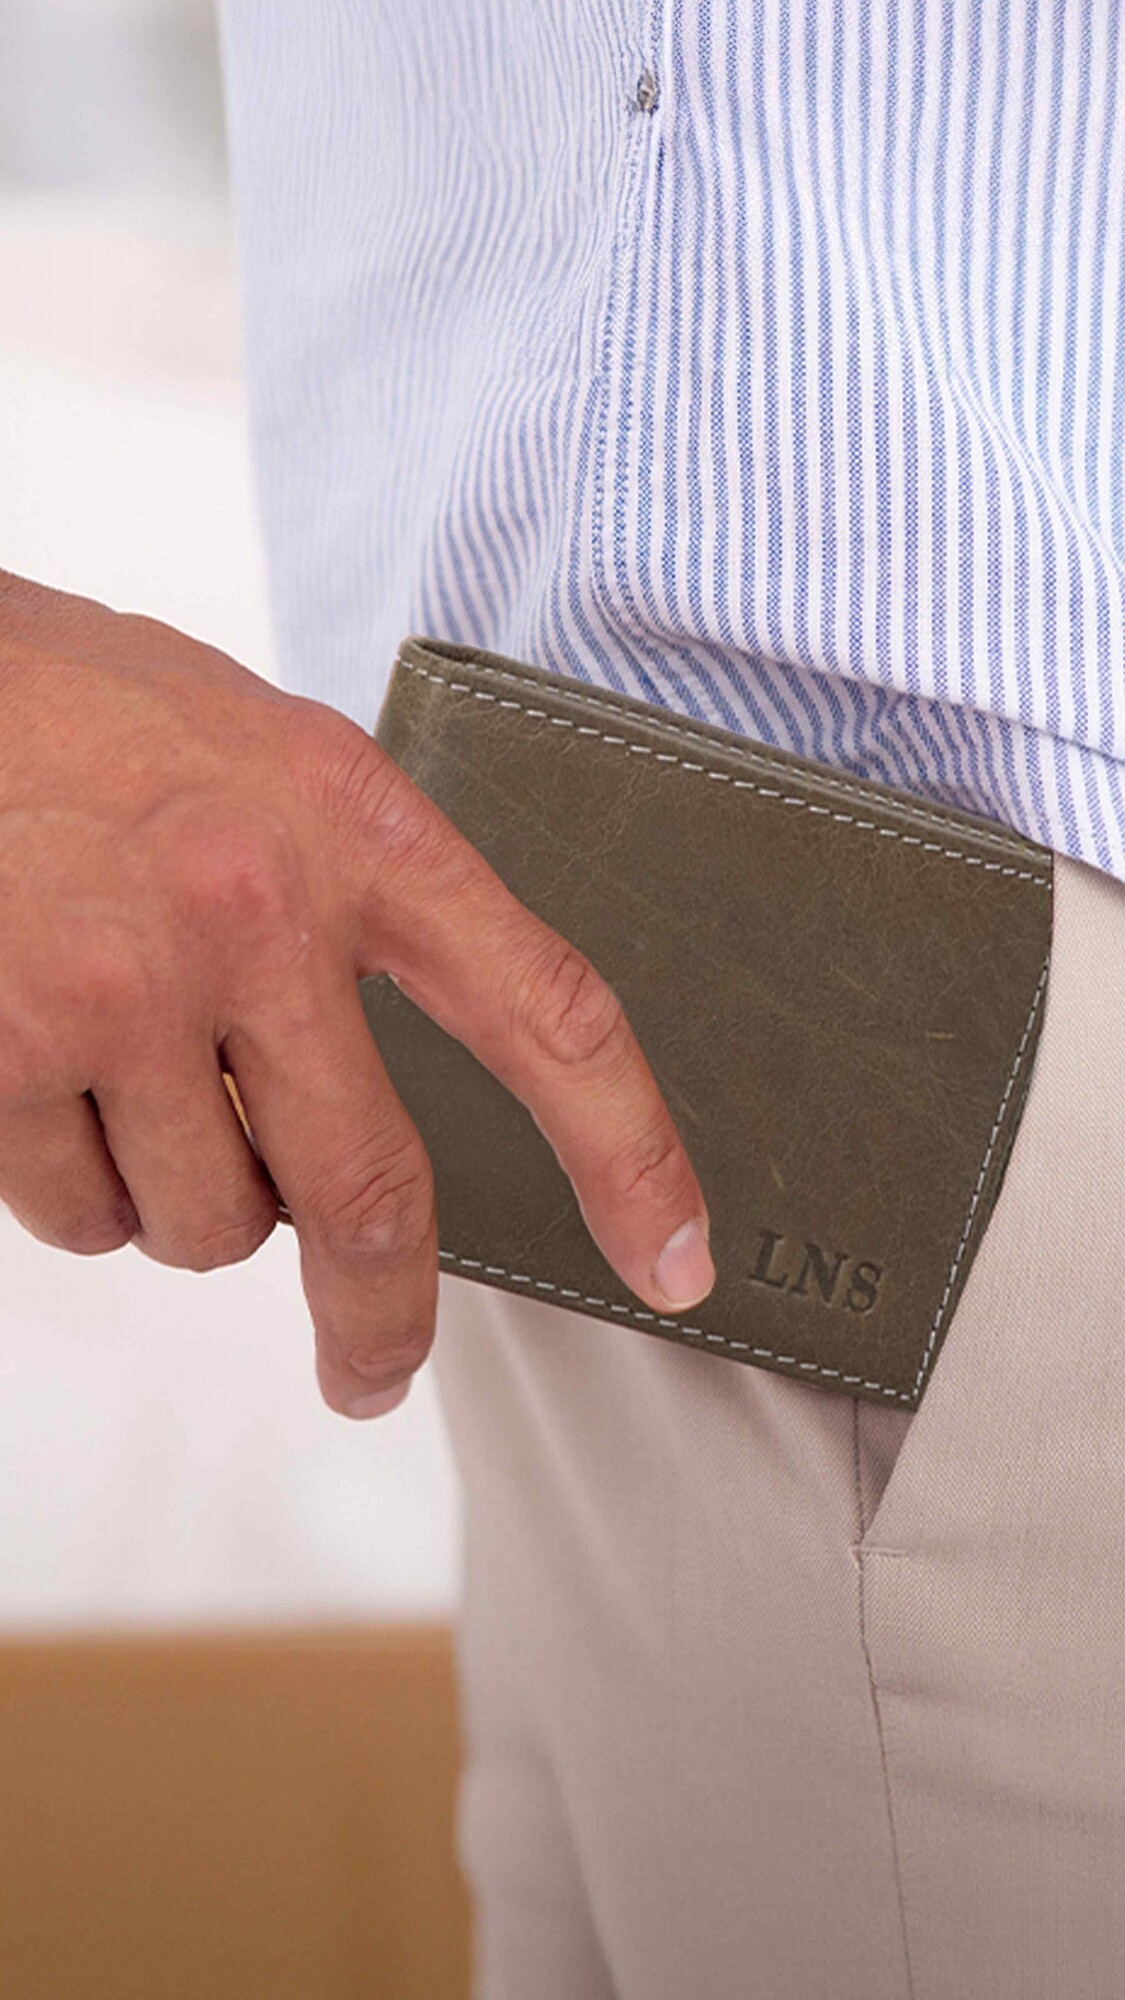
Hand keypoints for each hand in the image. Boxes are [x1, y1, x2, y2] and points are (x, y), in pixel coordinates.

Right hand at [0, 571, 714, 1416]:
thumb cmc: (81, 711)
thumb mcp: (266, 761)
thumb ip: (347, 906)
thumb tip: (352, 1113)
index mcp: (354, 825)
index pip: (547, 1011)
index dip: (629, 1154)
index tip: (673, 1258)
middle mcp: (258, 911)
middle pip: (369, 1197)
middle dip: (378, 1318)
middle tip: (372, 1367)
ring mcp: (130, 987)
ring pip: (206, 1224)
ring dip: (184, 1205)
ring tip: (129, 1087)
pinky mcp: (10, 1047)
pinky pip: (79, 1216)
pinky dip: (75, 1189)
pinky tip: (49, 1079)